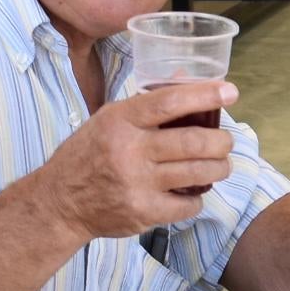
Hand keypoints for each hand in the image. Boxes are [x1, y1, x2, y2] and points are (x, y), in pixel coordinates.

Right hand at [42, 80, 237, 239]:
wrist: (59, 202)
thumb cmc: (89, 153)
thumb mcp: (109, 119)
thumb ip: (146, 103)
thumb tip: (187, 78)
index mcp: (121, 119)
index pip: (170, 101)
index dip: (204, 95)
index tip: (230, 92)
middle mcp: (129, 150)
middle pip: (193, 141)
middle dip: (221, 141)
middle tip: (226, 142)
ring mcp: (136, 183)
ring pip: (198, 173)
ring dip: (219, 168)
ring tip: (220, 165)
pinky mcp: (143, 212)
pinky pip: (188, 205)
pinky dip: (197, 198)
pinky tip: (192, 192)